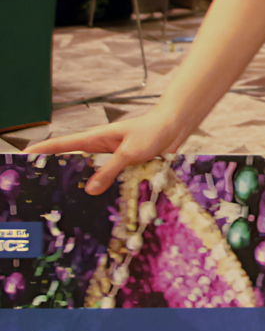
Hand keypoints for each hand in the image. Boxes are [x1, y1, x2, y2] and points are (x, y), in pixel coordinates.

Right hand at [26, 110, 188, 195]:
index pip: (62, 145)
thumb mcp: (129, 152)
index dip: (42, 151)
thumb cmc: (152, 132)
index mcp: (95, 138)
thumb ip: (110, 170)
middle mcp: (100, 148)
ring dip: (79, 183)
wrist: (175, 127)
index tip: (22, 158)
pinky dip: (101, 188)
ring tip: (61, 200)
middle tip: (37, 187)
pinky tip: (95, 203)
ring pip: (89, 172)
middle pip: (71, 160)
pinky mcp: (125, 165)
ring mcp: (112, 157)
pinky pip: (108, 178)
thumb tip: (89, 190)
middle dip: (55, 172)